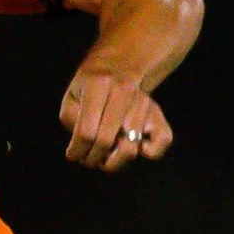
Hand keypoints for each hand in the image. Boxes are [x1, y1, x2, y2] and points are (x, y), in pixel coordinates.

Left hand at [59, 68, 173, 171]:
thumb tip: (87, 145)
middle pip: (106, 141)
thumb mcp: (70, 100)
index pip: (86, 131)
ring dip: (112, 162)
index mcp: (98, 85)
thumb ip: (72, 122)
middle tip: (87, 158)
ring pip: (130, 149)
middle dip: (92, 158)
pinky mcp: (158, 114)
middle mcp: (124, 91)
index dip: (76, 151)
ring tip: (103, 156)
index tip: (72, 155)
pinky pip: (162, 141)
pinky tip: (135, 150)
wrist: (116, 71)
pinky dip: (150, 153)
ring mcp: (144, 103)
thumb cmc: (88, 92)